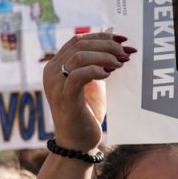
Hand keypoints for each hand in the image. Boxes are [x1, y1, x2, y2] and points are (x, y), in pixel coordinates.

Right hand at [44, 32, 136, 150]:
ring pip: (79, 56)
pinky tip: (109, 74)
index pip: (77, 40)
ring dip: (105, 56)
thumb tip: (112, 40)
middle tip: (125, 53)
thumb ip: (97, 64)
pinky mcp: (64, 97)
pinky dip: (97, 70)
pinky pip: (79, 75)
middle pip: (79, 45)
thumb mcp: (93, 83)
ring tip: (120, 64)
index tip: (123, 40)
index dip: (101, 36)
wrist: (77, 142)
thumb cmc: (85, 113)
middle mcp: (51, 73)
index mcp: (56, 66)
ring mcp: (55, 85)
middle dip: (107, 45)